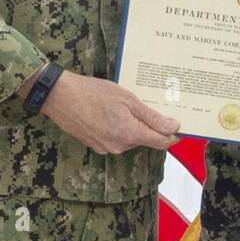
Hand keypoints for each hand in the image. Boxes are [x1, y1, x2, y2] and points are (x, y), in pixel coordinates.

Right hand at [41, 71, 179, 154]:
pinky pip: (117, 137)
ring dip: (135, 124)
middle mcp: (119, 146)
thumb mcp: (127, 99)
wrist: (60, 96)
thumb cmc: (93, 93)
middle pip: (147, 139)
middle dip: (151, 124)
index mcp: (129, 134)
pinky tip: (114, 110)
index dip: (173, 133)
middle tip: (150, 102)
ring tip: (128, 104)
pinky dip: (121, 126)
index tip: (179, 122)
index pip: (161, 142)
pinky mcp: (97, 144)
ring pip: (131, 137)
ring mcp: (106, 147)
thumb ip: (151, 116)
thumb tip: (173, 127)